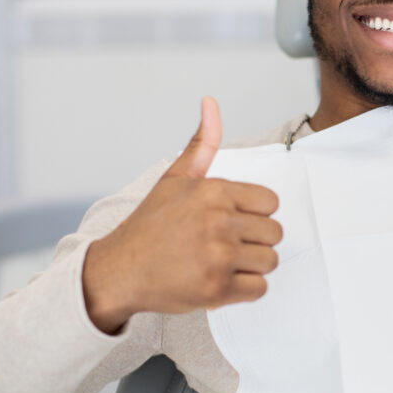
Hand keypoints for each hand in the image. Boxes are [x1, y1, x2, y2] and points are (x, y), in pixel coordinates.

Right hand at [82, 97, 281, 333]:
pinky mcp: (217, 290)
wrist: (118, 271)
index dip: (254, 214)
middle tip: (225, 244)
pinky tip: (221, 281)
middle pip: (275, 233)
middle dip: (254, 241)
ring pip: (270, 261)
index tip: (232, 221)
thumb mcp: (175, 178)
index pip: (271, 203)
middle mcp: (218, 222)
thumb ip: (202, 143)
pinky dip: (245, 289)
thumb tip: (211, 101)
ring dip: (251, 266)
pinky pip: (259, 289)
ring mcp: (218, 258)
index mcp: (214, 192)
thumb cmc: (150, 225)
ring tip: (223, 263)